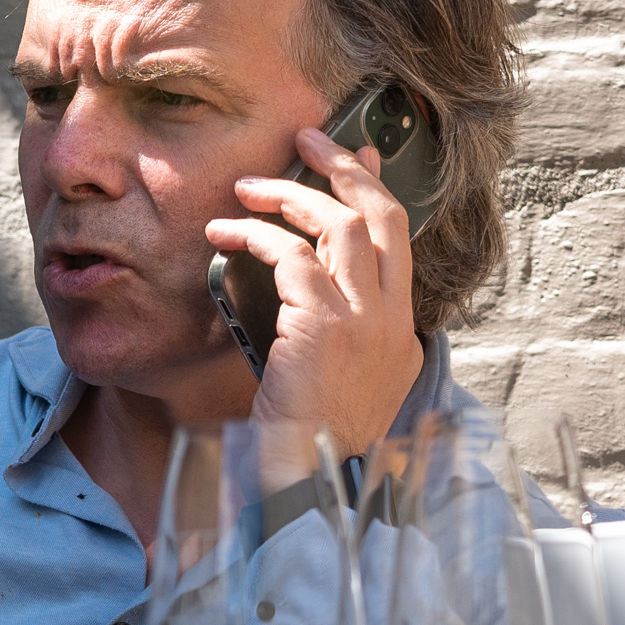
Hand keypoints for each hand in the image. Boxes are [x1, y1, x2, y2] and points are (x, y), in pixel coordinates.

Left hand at [210, 117, 425, 463]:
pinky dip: (256, 236)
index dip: (376, 190)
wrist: (308, 486)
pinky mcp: (325, 328)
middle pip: (382, 217)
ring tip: (245, 188)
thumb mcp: (332, 384)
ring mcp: (365, 323)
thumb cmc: (306, 444)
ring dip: (290, 195)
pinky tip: (224, 235)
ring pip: (341, 225)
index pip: (399, 241)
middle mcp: (393, 322)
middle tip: (306, 138)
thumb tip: (301, 289)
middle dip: (344, 168)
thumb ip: (330, 335)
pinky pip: (292, 257)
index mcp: (400, 335)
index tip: (355, 154)